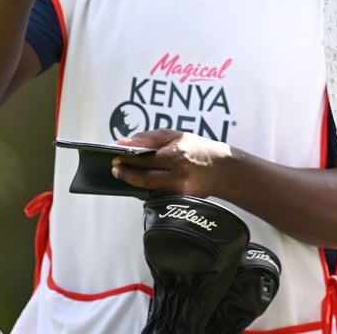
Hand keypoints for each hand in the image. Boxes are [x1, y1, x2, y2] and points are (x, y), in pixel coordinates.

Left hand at [114, 129, 232, 197]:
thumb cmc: (198, 149)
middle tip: (116, 170)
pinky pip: (157, 197)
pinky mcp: (180, 201)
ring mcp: (180, 191)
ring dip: (134, 184)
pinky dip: (147, 190)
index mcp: (177, 156)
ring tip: (127, 175)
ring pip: (148, 191)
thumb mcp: (176, 136)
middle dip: (126, 174)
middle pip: (144, 179)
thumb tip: (125, 142)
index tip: (115, 158)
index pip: (145, 159)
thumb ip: (150, 138)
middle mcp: (179, 175)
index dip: (127, 160)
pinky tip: (143, 184)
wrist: (221, 169)